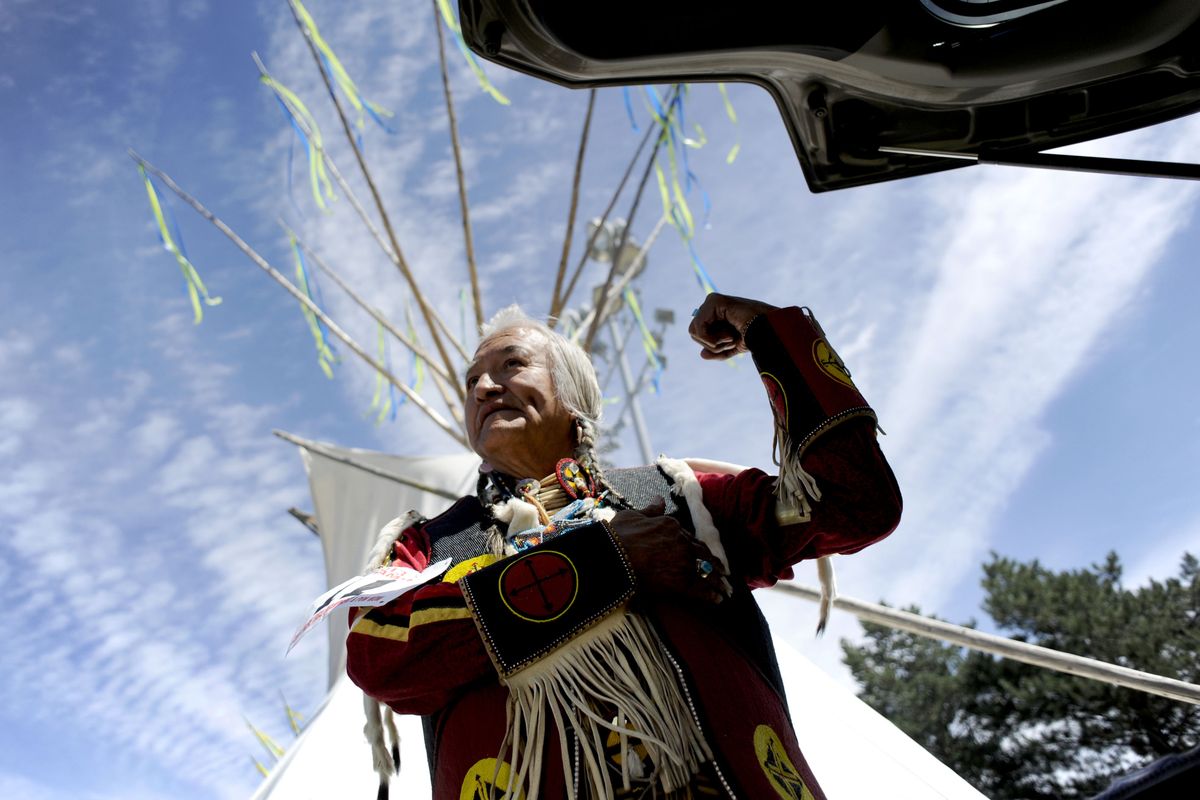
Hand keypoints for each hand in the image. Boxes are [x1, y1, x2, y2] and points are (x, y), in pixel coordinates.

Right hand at [611, 498, 730, 605]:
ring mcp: (683, 562)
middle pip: (703, 555)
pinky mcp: (680, 582)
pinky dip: (710, 595)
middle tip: (723, 573)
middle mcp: (682, 542)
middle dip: (714, 565)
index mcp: (672, 526)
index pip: (690, 538)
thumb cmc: (619, 535)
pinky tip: (716, 599)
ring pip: (706, 572)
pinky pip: (700, 589)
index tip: (703, 554)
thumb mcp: (634, 515)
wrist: (613, 556)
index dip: (698, 549)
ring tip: (723, 589)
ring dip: (716, 581)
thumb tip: (659, 500)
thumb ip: (651, 510)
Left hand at [688, 293, 776, 360]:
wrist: (769, 331)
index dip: (713, 345)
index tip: (732, 342)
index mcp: (717, 313)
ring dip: (714, 342)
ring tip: (732, 336)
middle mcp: (712, 305)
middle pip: (693, 333)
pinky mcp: (714, 300)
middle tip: (732, 339)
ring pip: (695, 332)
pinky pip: (699, 328)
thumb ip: (718, 351)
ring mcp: (712, 301)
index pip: (698, 334)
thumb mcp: (733, 347)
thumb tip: (701, 355)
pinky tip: (730, 334)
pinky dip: (713, 339)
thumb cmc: (757, 336)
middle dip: (712, 344)